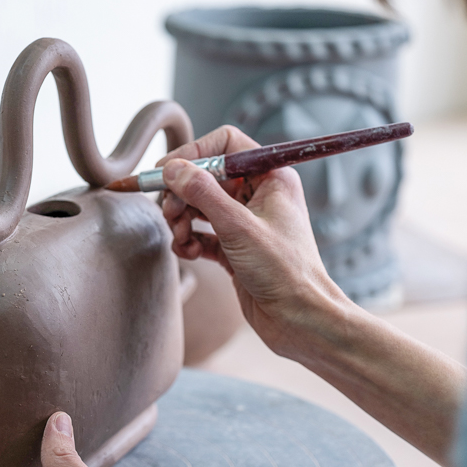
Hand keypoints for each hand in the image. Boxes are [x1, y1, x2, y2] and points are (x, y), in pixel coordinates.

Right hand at [159, 126, 348, 362]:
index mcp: (272, 178)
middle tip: (169, 212)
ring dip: (182, 219)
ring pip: (200, 206)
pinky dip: (190, 240)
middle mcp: (260, 195)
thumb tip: (173, 168)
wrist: (300, 320)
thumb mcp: (238, 227)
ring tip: (180, 237)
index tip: (166, 171)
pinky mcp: (236, 248)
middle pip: (206, 176)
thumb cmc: (284, 272)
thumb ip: (202, 193)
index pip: (225, 145)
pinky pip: (202, 233)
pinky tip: (188, 253)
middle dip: (182, 193)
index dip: (193, 153)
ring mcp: (247, 222)